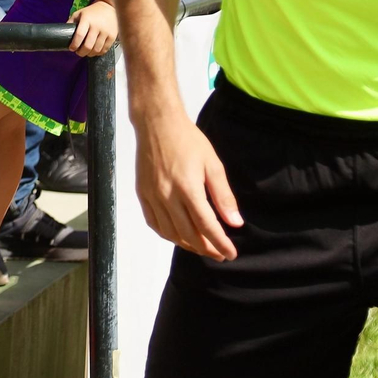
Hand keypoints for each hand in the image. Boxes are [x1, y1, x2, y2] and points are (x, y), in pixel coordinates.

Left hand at [68, 0, 116, 56]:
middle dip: (81, 52)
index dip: (74, 45)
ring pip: (96, 50)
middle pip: (88, 46)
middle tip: (78, 52)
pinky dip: (98, 53)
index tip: (71, 48)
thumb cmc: (91, 12)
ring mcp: (106, 32)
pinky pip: (104, 50)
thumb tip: (62, 33)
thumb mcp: (79, 13)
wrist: (109, 7)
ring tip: (86, 52)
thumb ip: (70, 22)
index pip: (79, 35)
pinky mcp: (112, 36)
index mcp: (87, 20)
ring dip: (89, 54)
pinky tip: (94, 51)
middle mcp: (97, 26)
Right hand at [134, 108, 242, 258]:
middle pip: (188, 235)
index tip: (231, 253)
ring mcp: (152, 196)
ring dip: (187, 245)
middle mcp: (167, 196)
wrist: (157, 123)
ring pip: (170, 233)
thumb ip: (223, 196)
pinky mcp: (142, 194)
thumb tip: (235, 223)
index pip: (206, 226)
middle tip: (220, 254)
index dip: (220, 243)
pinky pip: (154, 223)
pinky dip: (167, 235)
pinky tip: (178, 236)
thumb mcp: (213, 164)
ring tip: (202, 247)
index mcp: (188, 188)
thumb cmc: (188, 140)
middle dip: (206, 249)